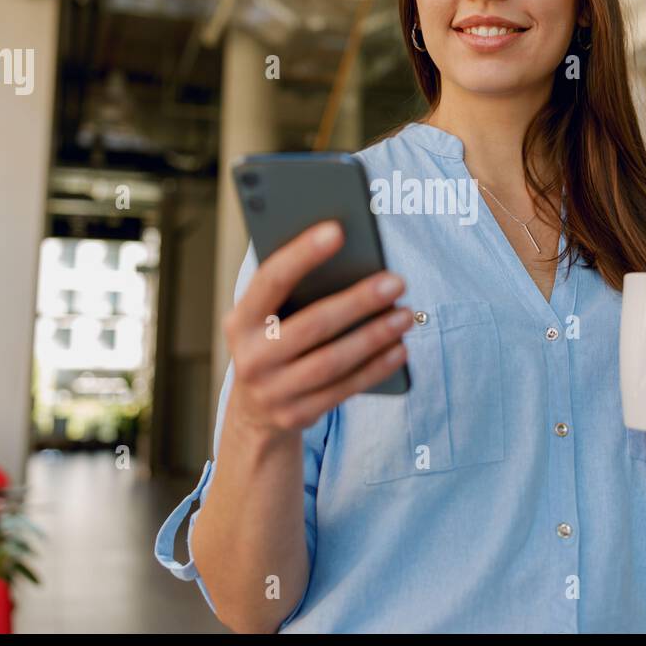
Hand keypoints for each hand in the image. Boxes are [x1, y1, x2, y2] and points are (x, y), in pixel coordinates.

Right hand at [224, 220, 413, 441]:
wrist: (255, 410)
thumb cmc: (274, 342)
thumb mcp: (267, 317)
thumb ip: (294, 290)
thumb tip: (351, 256)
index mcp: (240, 320)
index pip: (271, 280)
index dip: (302, 254)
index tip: (338, 230)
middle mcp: (250, 357)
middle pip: (312, 325)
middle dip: (358, 301)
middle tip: (396, 281)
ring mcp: (273, 391)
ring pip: (332, 361)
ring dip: (374, 336)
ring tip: (405, 315)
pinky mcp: (297, 415)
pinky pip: (344, 388)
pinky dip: (375, 367)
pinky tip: (400, 348)